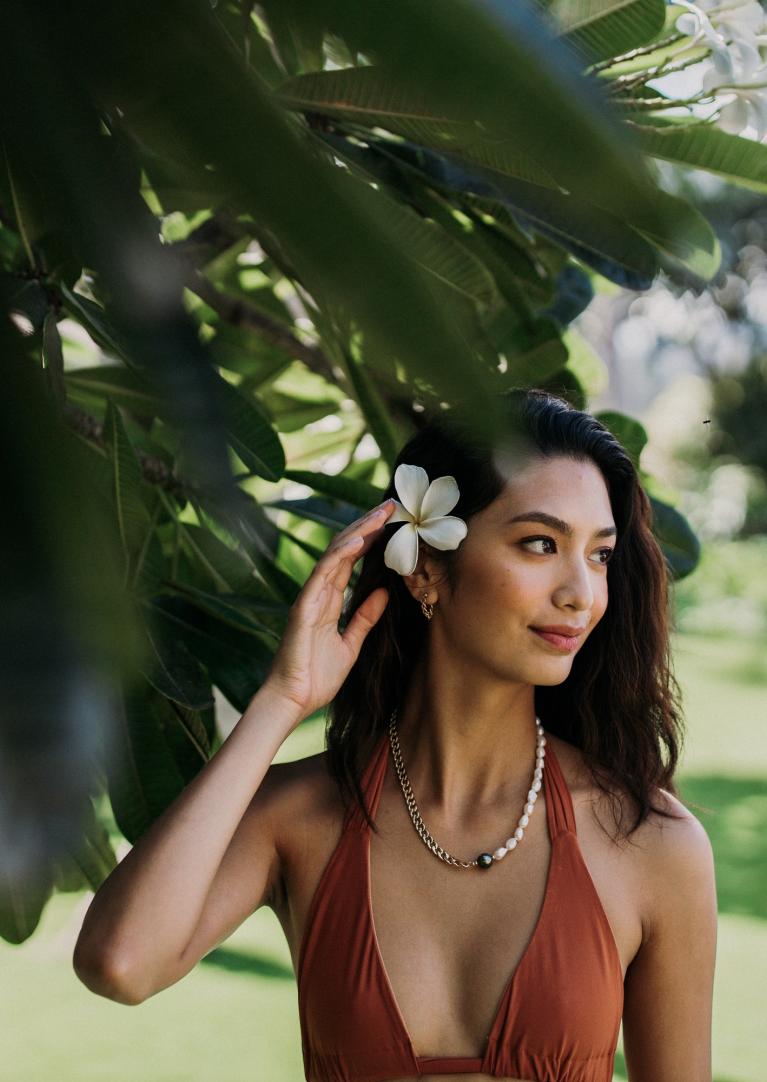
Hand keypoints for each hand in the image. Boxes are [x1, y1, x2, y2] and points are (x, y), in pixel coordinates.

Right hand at [263, 498, 396, 718]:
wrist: (294, 701)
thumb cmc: (317, 677)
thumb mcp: (351, 644)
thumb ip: (365, 617)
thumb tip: (384, 592)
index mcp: (328, 600)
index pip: (351, 560)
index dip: (371, 539)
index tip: (393, 521)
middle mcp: (318, 592)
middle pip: (344, 549)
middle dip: (368, 526)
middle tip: (391, 505)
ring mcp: (310, 597)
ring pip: (335, 554)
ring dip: (358, 532)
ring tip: (380, 514)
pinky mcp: (303, 607)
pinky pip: (322, 574)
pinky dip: (340, 555)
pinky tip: (358, 540)